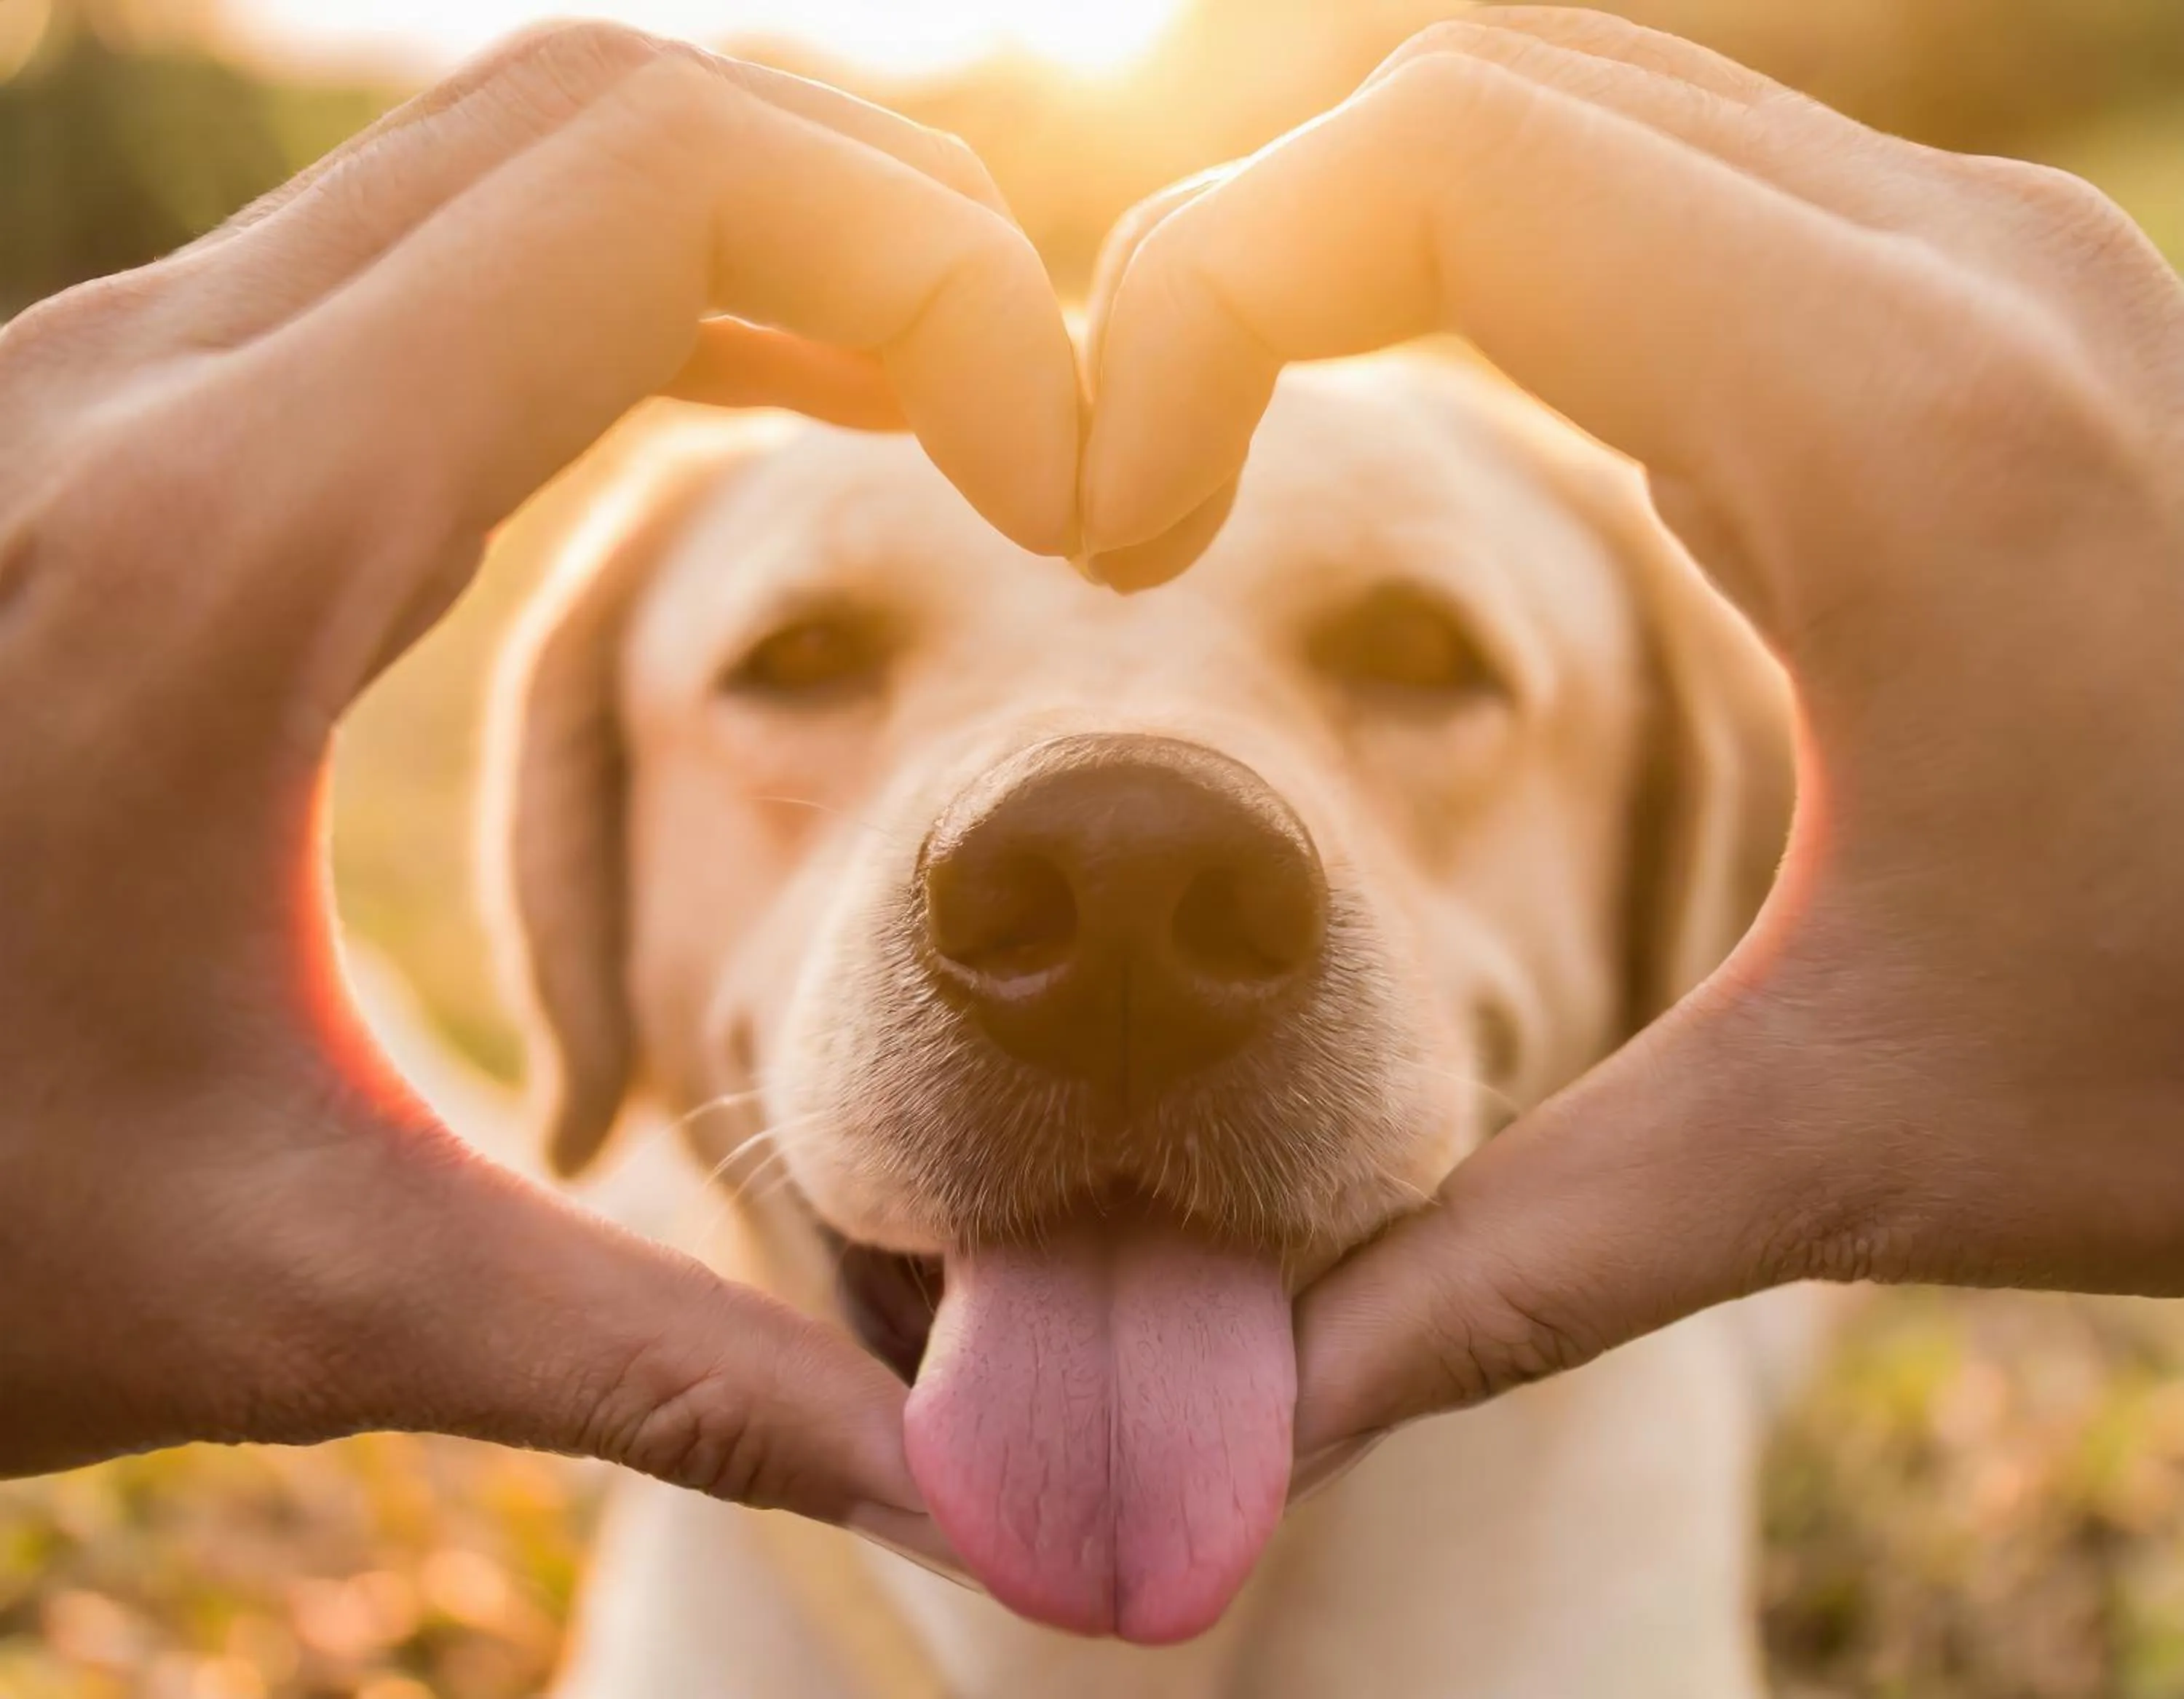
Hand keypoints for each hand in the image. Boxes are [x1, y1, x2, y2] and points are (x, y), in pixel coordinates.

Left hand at [0, 21, 1075, 1557]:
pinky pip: (434, 240)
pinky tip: (740, 418)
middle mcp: (139, 389)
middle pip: (612, 106)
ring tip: (941, 411)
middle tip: (1038, 427)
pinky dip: (644, 282)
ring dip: (772, 235)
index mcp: (213, 551)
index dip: (935, 281)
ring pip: (518, 145)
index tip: (1059, 484)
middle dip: (888, 220)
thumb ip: (658, 1366)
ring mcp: (109, 377)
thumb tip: (961, 1500)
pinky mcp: (113, 417)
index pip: (656, 194)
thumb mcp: (294, 1293)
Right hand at [1078, 7, 2183, 1460]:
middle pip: (1472, 96)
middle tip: (1145, 489)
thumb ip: (1501, 1273)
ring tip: (1250, 459)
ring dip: (1370, 253)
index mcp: (1896, 426)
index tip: (1117, 514)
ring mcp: (1998, 259)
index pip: (1434, 162)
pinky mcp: (1998, 306)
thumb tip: (1236, 1432)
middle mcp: (1960, 270)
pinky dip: (1506, 272)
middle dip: (1244, 263)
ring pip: (1579, 114)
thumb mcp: (1839, 1156)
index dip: (1197, 297)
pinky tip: (1474, 458)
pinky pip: (1682, 186)